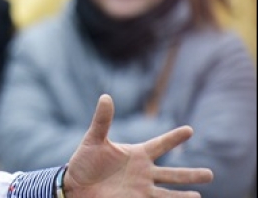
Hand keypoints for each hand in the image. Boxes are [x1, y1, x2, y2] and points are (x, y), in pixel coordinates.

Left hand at [65, 94, 212, 197]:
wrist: (75, 185)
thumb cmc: (84, 161)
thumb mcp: (93, 140)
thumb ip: (102, 121)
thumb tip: (105, 97)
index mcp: (136, 154)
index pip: (160, 144)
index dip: (174, 138)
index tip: (190, 129)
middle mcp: (143, 172)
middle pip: (172, 174)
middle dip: (191, 175)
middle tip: (210, 174)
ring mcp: (141, 189)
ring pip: (169, 194)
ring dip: (183, 196)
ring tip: (198, 197)